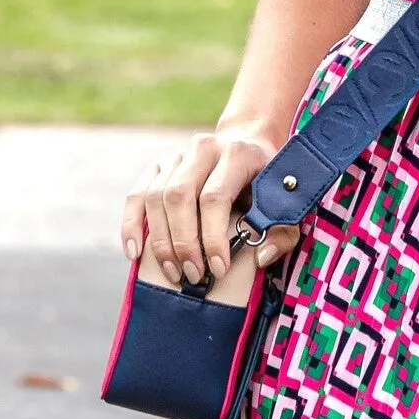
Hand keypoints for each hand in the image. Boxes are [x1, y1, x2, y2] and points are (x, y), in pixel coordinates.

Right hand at [120, 129, 297, 285]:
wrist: (248, 143)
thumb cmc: (267, 181)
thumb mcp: (286, 202)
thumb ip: (282, 231)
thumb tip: (260, 257)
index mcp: (236, 154)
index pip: (214, 197)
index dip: (213, 237)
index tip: (219, 269)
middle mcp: (202, 149)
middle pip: (179, 196)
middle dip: (184, 242)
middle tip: (193, 275)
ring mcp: (176, 155)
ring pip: (155, 197)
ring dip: (161, 241)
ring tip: (174, 272)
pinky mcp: (158, 165)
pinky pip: (136, 195)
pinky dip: (131, 225)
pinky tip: (135, 253)